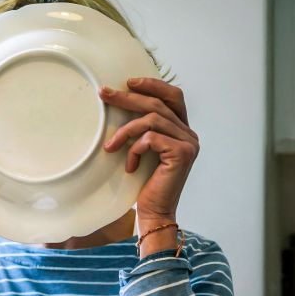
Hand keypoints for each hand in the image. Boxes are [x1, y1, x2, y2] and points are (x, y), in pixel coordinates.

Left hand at [99, 78, 199, 254]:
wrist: (154, 213)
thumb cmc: (145, 184)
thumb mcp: (144, 150)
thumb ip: (145, 129)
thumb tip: (124, 99)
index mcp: (183, 130)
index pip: (173, 96)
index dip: (153, 85)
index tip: (129, 82)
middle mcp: (190, 134)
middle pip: (158, 104)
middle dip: (128, 97)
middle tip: (104, 94)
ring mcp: (188, 143)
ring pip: (151, 120)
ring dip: (125, 131)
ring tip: (110, 146)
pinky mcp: (181, 153)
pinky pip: (150, 138)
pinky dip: (134, 149)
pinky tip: (129, 166)